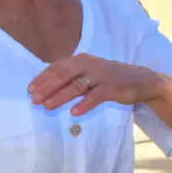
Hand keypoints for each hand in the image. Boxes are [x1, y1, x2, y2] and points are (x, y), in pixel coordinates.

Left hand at [29, 54, 161, 114]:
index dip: (42, 78)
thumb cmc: (110, 78)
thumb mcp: (89, 72)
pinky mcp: (112, 87)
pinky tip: (74, 113)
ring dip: (60, 95)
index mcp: (81, 60)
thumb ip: (72, 76)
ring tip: (47, 106)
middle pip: (63, 75)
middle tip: (34, 99)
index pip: (57, 67)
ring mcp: (101, 75)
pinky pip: (95, 96)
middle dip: (46, 87)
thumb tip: (48, 87)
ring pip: (76, 85)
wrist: (142, 80)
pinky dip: (84, 104)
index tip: (29, 89)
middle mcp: (89, 64)